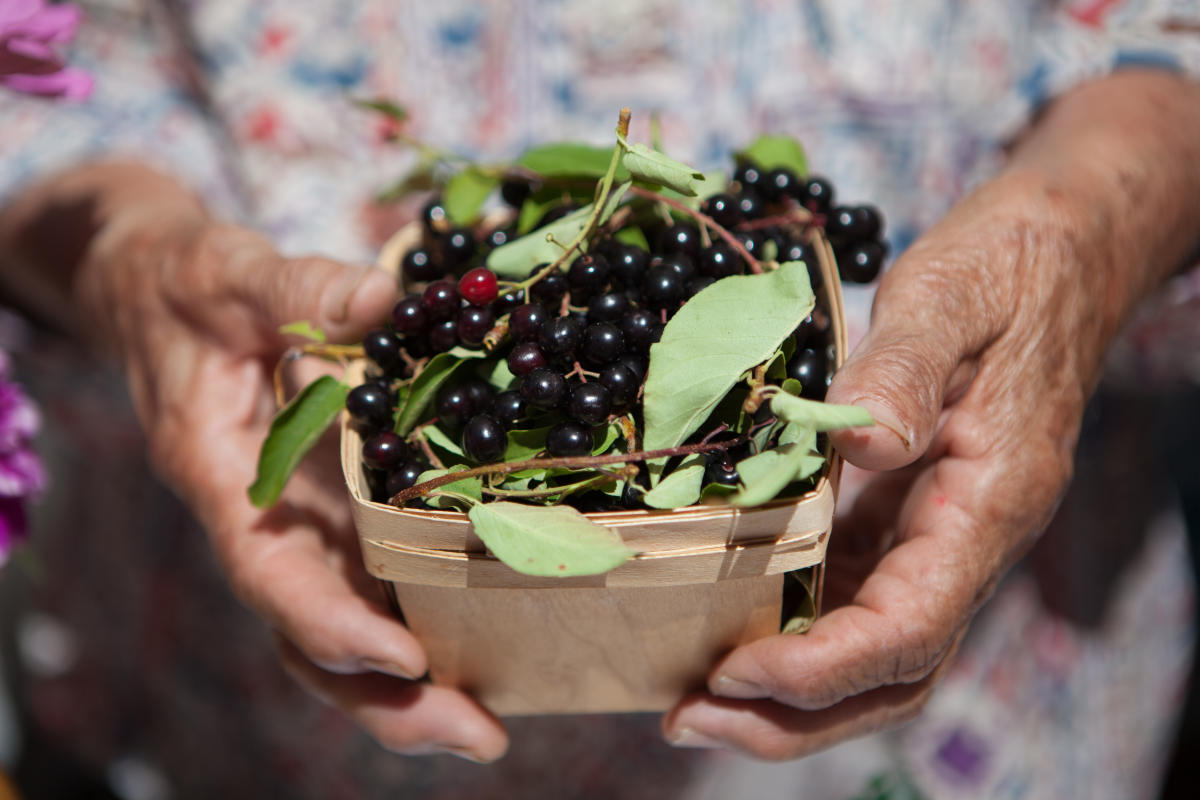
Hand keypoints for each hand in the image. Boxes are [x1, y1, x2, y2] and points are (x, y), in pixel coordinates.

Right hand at [78, 212, 508, 762]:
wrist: (162, 295)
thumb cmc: (187, 286)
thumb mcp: (230, 272)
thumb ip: (297, 287)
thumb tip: (387, 298)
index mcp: (224, 478)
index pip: (269, 572)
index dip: (329, 622)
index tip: (400, 658)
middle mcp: (266, 522)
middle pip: (311, 636)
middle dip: (386, 698)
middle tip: (478, 734)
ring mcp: (302, 526)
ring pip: (344, 629)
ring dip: (409, 687)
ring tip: (488, 724)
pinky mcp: (334, 514)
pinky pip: (372, 584)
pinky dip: (420, 622)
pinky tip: (488, 641)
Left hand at [661, 69, 1199, 758]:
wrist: (1056, 255)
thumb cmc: (1010, 270)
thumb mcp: (950, 298)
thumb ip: (901, 370)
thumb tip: (856, 445)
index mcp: (986, 505)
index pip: (910, 629)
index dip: (822, 668)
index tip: (734, 672)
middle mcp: (963, 540)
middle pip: (890, 674)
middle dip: (792, 715)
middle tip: (690, 718)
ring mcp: (935, 534)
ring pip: (870, 650)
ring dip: (787, 690)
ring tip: (694, 696)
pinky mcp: (905, 515)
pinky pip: (853, 595)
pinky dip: (794, 628)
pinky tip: (729, 620)